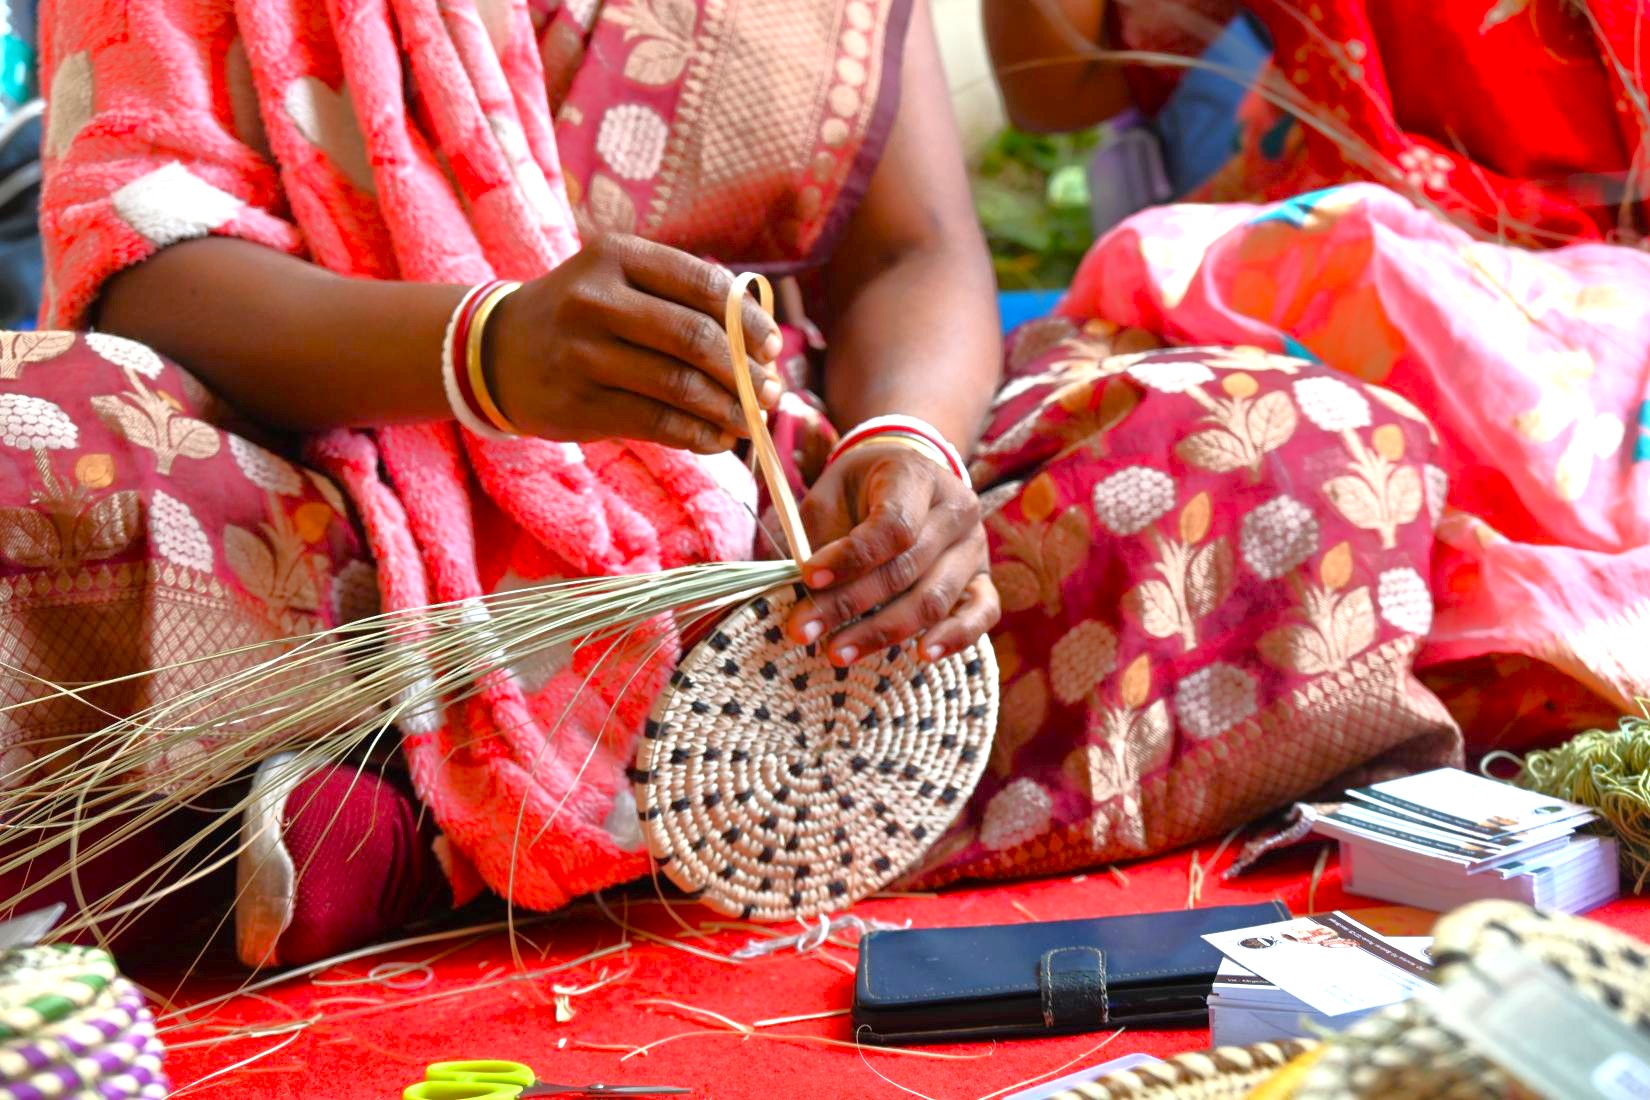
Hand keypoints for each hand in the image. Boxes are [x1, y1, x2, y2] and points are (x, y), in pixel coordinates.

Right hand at [484, 234, 784, 452]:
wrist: (498, 351)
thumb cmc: (583, 313)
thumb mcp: (622, 280)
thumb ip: (684, 298)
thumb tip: (761, 345)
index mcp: (617, 256)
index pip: (703, 285)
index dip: (748, 321)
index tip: (773, 347)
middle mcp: (595, 300)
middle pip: (694, 339)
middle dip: (745, 371)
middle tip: (773, 391)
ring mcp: (582, 353)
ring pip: (678, 386)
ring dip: (728, 409)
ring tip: (752, 420)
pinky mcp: (578, 403)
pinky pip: (655, 422)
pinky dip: (697, 434)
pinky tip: (718, 439)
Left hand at [787, 444, 998, 664]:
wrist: (907, 479)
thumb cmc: (861, 491)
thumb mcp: (831, 496)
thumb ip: (818, 539)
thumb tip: (797, 593)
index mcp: (916, 476)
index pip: (891, 525)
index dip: (850, 557)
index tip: (808, 578)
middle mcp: (956, 509)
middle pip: (906, 569)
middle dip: (849, 604)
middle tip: (803, 629)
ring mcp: (974, 546)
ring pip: (935, 598)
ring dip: (884, 631)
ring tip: (839, 652)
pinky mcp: (983, 579)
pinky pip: (982, 612)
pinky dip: (956, 637)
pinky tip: (923, 655)